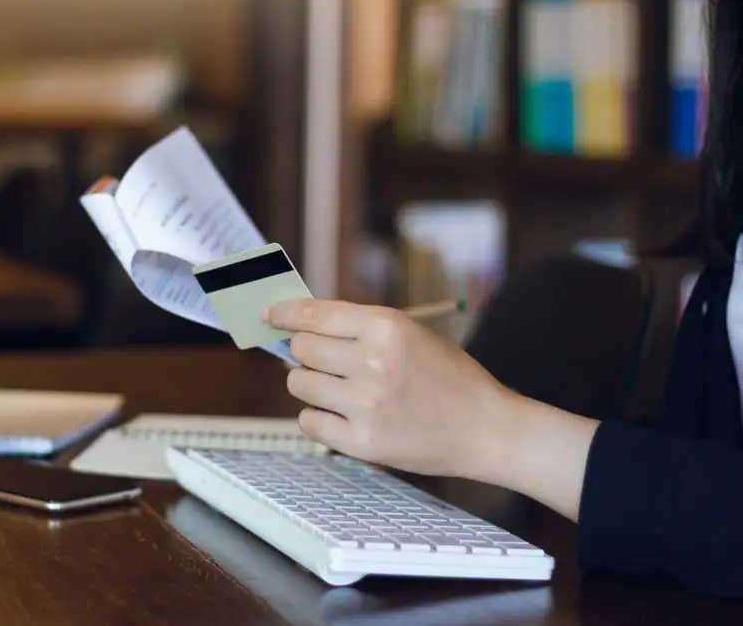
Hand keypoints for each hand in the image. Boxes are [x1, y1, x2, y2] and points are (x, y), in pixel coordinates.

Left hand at [265, 299, 515, 479]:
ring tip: (340, 390)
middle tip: (326, 361)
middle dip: (305, 352)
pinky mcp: (362, 442)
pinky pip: (309, 421)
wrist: (486, 428)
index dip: (284, 313)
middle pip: (301, 348)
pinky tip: (343, 416)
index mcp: (387, 327)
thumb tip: (298, 326)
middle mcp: (373, 362)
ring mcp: (366, 404)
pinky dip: (318, 417)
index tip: (268, 314)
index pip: (314, 314)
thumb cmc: (448, 378)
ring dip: (310, 384)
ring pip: (298, 383)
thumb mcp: (411, 334)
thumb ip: (359, 328)